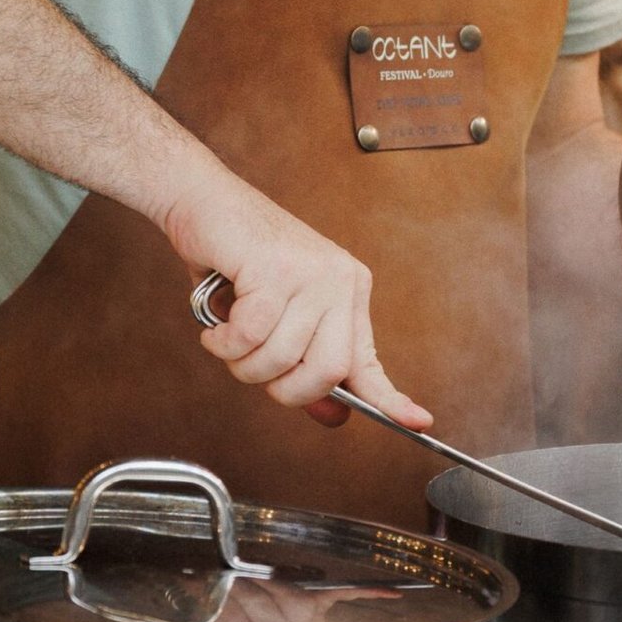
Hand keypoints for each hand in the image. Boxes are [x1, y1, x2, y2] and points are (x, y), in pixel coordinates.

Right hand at [164, 161, 431, 431]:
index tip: (418, 422)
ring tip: (228, 338)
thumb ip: (302, 365)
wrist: (203, 200)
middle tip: (253, 368)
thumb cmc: (234, 259)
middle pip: (328, 371)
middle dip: (283, 389)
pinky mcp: (277, 269)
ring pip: (283, 357)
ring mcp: (312, 272)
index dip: (391, 399)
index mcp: (347, 291)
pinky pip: (251, 335)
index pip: (370, 360)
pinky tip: (215, 326)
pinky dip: (224, 342)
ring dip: (242, 363)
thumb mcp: (275, 319)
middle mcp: (339, 280)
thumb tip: (332, 415)